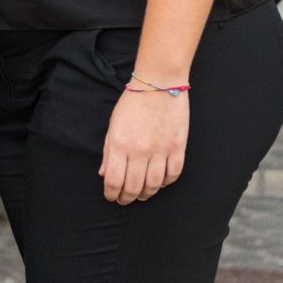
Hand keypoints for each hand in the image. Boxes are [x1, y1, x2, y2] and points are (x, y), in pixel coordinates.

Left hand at [100, 86, 187, 202]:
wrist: (159, 82)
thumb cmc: (133, 102)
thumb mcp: (113, 125)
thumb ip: (108, 152)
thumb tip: (104, 175)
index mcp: (120, 144)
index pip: (114, 181)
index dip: (111, 194)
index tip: (112, 197)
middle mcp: (140, 150)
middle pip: (133, 187)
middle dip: (127, 198)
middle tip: (125, 200)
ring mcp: (161, 150)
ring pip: (154, 185)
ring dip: (147, 194)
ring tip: (142, 194)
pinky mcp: (178, 147)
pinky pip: (173, 174)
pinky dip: (166, 182)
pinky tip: (160, 182)